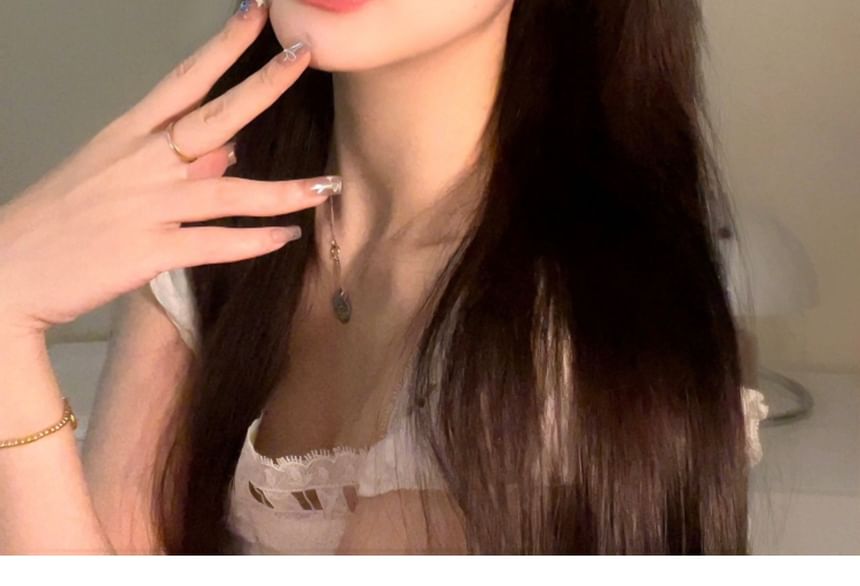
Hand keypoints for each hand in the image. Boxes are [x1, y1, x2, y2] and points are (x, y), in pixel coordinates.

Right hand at [0, 3, 335, 334]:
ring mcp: (146, 206)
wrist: (8, 271)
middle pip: (216, 116)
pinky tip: (287, 237)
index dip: (224, 45)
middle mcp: (141, 162)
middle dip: (265, 83)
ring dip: (286, 190)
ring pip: (230, 190)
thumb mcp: (111, 173)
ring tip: (329, 184)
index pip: (185, 79)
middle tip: (305, 53)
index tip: (256, 12)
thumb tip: (228, 150)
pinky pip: (214, 243)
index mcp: (128, 135)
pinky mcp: (147, 252)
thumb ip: (173, 159)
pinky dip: (254, 240)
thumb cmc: (62, 218)